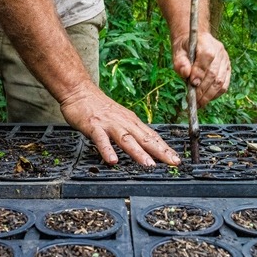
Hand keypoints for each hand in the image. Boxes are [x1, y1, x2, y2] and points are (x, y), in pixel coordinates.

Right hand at [60, 80, 180, 166]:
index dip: (165, 148)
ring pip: (126, 140)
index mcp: (131, 121)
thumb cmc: (99, 107)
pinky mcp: (94, 126)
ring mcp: (109, 124)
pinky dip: (107, 150)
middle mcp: (123, 122)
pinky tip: (112, 160)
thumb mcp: (119, 118)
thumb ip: (130, 131)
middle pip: (144, 138)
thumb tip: (144, 145)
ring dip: (138, 152)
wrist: (79, 91)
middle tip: (173, 162)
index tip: (177, 159)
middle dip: (160, 151)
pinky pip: (101, 140)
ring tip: (148, 165)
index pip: (152, 136)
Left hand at [173, 32, 230, 106]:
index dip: (200, 72)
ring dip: (209, 95)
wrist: (195, 39)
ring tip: (199, 103)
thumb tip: (185, 73)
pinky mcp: (228, 68)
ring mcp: (225, 60)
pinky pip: (225, 84)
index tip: (191, 84)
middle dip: (203, 89)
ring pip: (220, 81)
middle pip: (214, 73)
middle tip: (193, 100)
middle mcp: (219, 51)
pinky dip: (216, 94)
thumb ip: (180, 62)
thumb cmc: (185, 47)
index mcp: (206, 42)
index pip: (207, 57)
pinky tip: (206, 98)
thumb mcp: (178, 51)